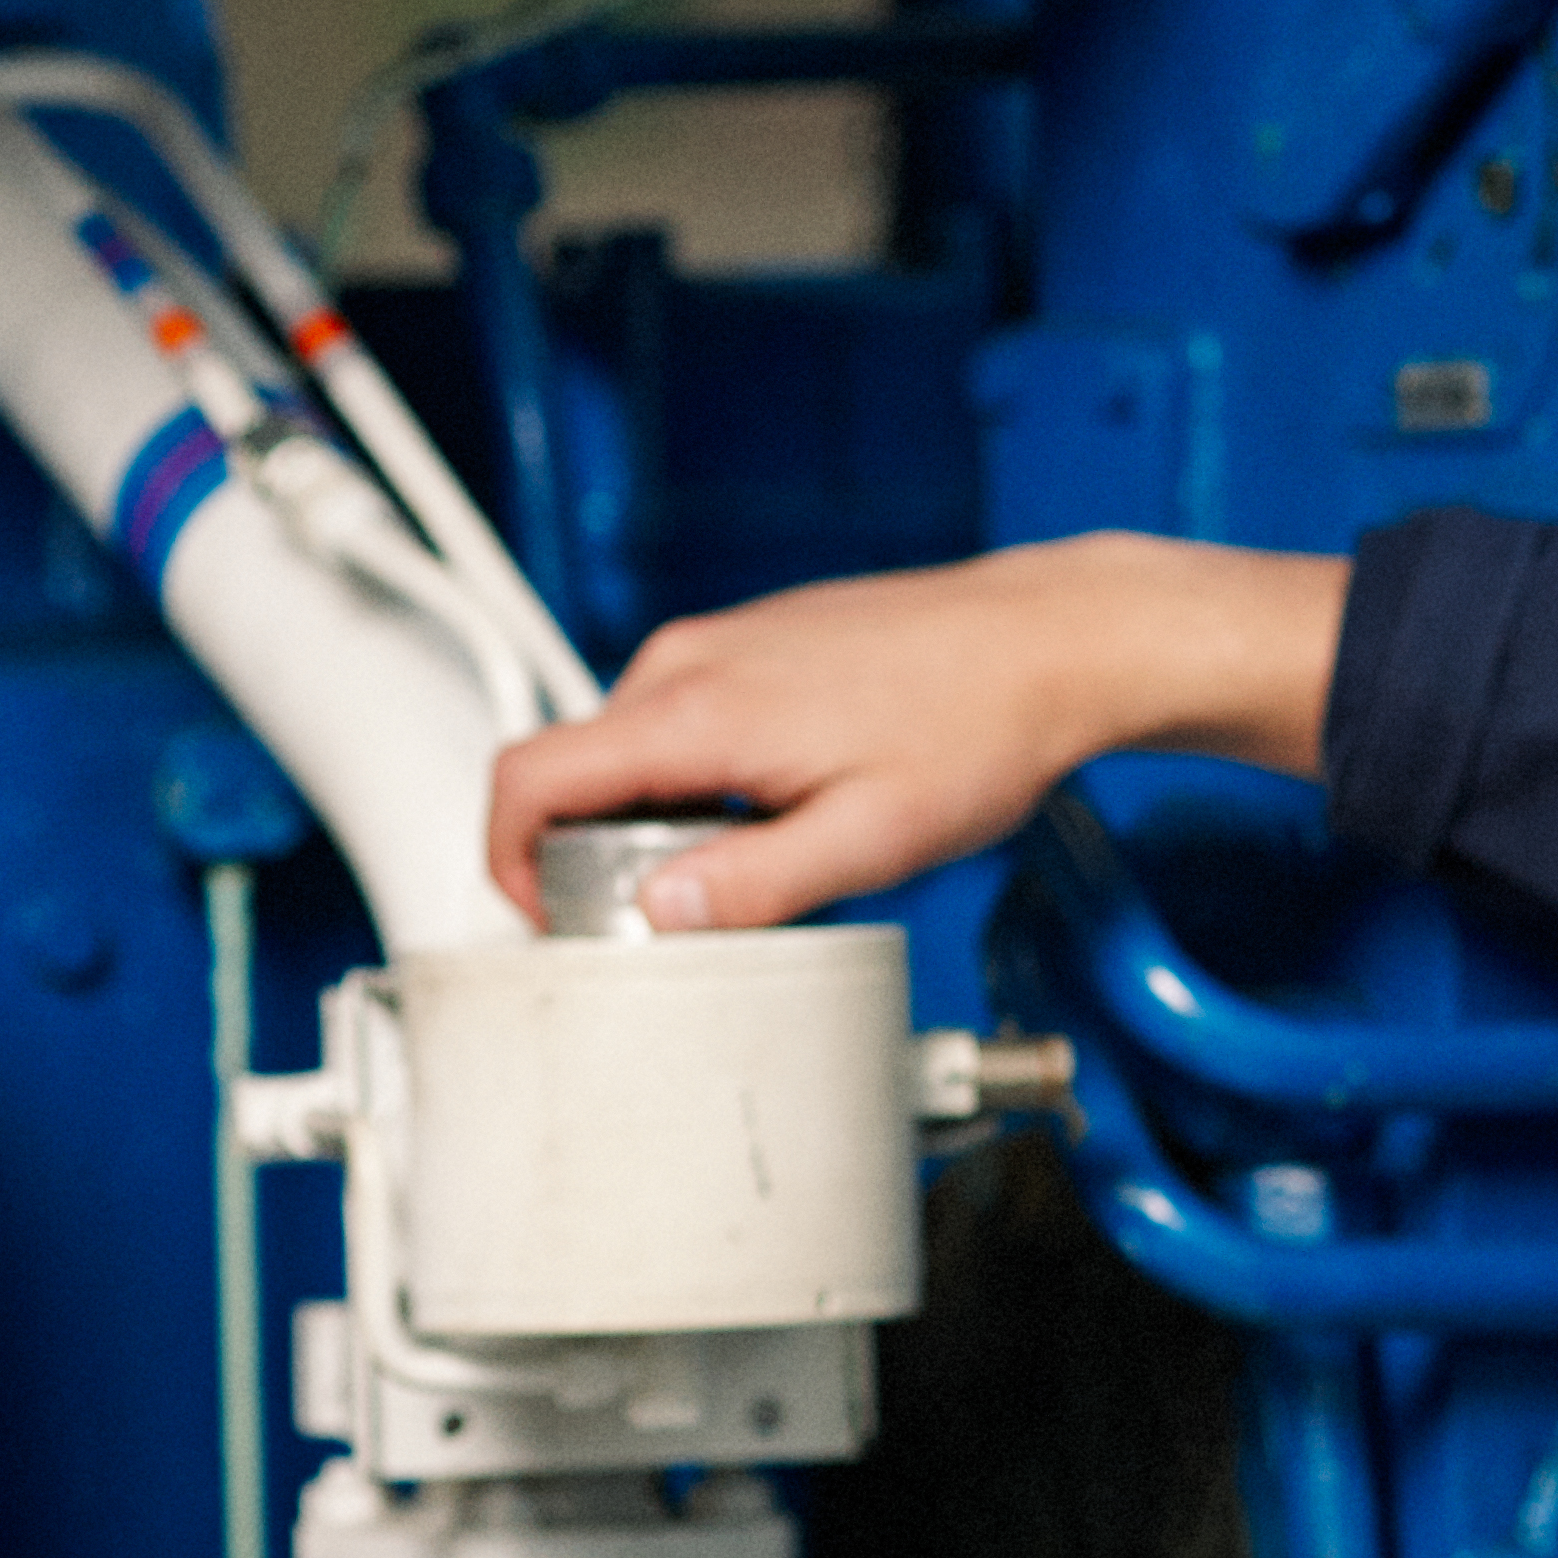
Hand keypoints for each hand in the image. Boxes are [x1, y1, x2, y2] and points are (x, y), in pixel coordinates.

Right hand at [480, 532, 1346, 932]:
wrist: (1051, 639)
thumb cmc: (979, 726)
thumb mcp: (871, 839)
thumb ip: (754, 886)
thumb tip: (657, 918)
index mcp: (699, 710)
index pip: (529, 776)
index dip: (506, 860)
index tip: (546, 917)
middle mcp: (690, 662)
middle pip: (572, 770)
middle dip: (595, 854)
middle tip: (678, 915)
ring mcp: (720, 643)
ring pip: (629, 748)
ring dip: (654, 818)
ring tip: (756, 859)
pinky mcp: (753, 643)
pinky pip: (680, 719)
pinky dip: (696, 778)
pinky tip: (783, 807)